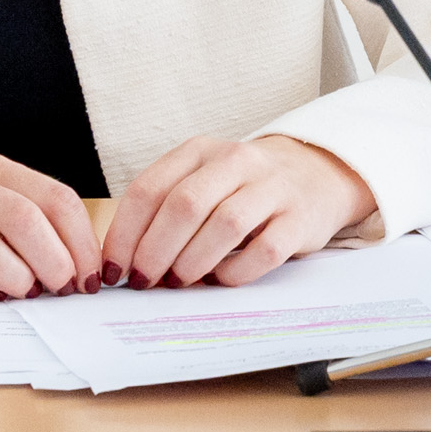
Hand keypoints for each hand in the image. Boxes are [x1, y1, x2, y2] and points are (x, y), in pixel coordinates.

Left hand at [100, 135, 378, 289]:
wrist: (316, 175)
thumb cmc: (242, 188)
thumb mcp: (202, 180)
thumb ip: (165, 210)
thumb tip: (127, 263)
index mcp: (201, 150)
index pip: (149, 189)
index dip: (125, 234)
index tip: (114, 270)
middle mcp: (237, 161)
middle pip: (185, 205)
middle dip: (156, 251)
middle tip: (145, 281)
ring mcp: (273, 188)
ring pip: (225, 225)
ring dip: (193, 262)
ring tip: (180, 281)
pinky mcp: (300, 219)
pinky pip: (264, 250)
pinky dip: (236, 271)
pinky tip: (222, 277)